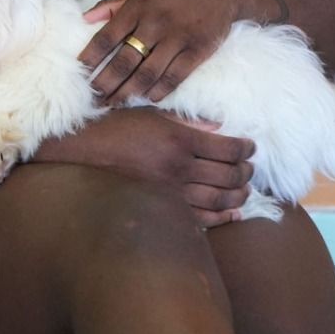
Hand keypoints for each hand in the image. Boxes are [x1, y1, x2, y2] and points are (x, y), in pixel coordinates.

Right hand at [44, 107, 255, 226]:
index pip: (229, 148)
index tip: (250, 147)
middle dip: (246, 172)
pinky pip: (201, 218)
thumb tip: (220, 128)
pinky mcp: (162, 207)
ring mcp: (171, 190)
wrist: (83, 151)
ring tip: (243, 189)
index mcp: (179, 139)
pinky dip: (223, 217)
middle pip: (230, 175)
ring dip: (239, 195)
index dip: (247, 149)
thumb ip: (189, 122)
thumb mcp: (153, 115)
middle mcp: (179, 166)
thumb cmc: (117, 128)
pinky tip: (232, 212)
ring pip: (221, 199)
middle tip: (248, 168)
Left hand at [77, 0, 262, 104]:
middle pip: (124, 61)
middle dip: (105, 83)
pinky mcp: (198, 50)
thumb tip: (84, 18)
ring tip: (115, 103)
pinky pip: (174, 77)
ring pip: (147, 73)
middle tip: (93, 98)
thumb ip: (111, 5)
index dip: (90, 58)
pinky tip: (148, 98)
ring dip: (128, 92)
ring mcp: (177, 39)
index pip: (106, 38)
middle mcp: (154, 24)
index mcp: (136, 9)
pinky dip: (159, 91)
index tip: (79, 73)